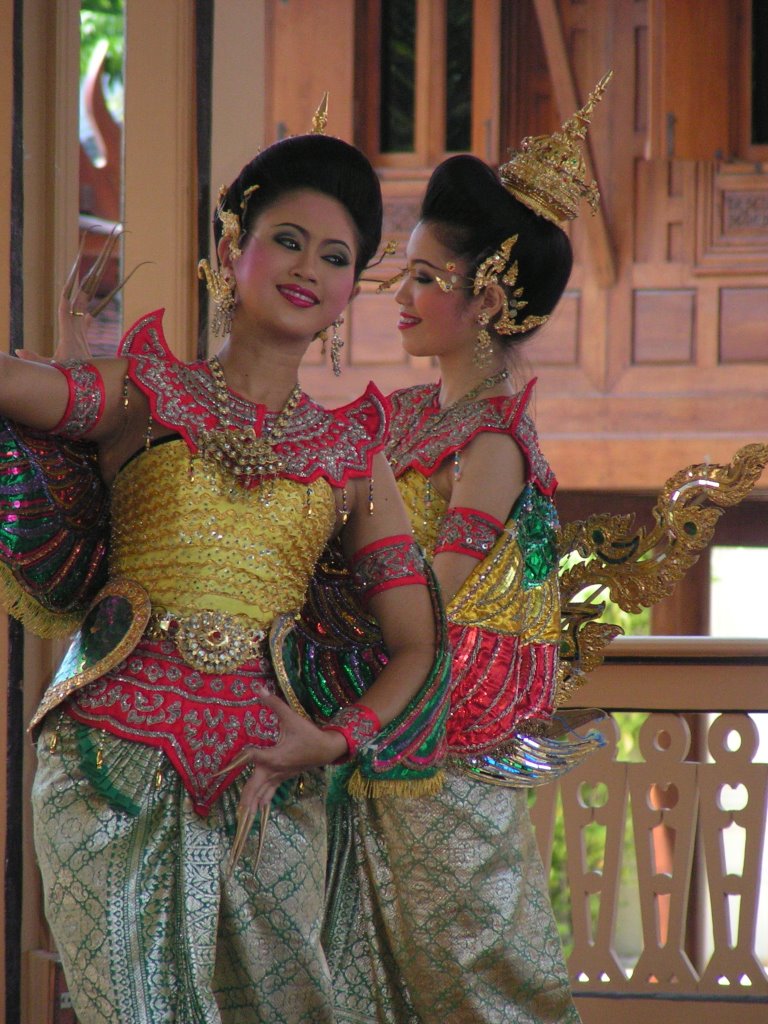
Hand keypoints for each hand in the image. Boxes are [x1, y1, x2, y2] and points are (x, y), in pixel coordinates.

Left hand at [237, 694, 346, 811]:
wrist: (326, 749)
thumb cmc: (308, 733)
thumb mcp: (291, 717)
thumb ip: (274, 704)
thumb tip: (259, 688)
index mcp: (275, 756)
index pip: (251, 756)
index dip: (239, 757)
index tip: (223, 766)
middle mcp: (275, 769)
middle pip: (254, 785)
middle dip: (245, 797)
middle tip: (237, 811)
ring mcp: (279, 776)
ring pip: (262, 792)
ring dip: (252, 803)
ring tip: (242, 817)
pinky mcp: (282, 778)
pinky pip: (270, 793)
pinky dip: (262, 801)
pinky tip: (256, 811)